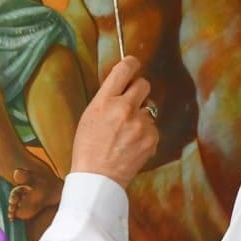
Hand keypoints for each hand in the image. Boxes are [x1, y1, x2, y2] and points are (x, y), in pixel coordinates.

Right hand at [70, 57, 157, 187]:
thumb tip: (122, 86)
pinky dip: (145, 134)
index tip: (133, 63)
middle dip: (139, 91)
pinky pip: (152, 127)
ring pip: (149, 109)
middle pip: (144, 84)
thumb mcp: (89, 116)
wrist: (97, 177)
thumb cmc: (88, 148)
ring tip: (126, 134)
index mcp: (105, 101)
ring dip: (141, 117)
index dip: (131, 63)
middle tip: (131, 102)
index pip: (123, 70)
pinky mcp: (151, 137)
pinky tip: (132, 144)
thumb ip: (106, 99)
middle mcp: (124, 108)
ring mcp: (140, 124)